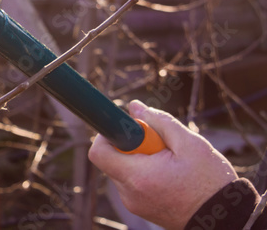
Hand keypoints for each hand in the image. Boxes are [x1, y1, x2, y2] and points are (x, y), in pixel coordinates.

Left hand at [89, 100, 237, 229]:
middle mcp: (129, 193)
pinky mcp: (141, 208)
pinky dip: (145, 173)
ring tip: (170, 163)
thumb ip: (159, 121)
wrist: (227, 219)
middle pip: (112, 158)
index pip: (98, 151)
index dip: (109, 134)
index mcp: (138, 177)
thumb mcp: (190, 144)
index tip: (130, 129)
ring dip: (140, 159)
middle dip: (131, 145)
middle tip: (160, 146)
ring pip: (123, 169)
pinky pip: (133, 182)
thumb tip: (134, 107)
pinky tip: (170, 175)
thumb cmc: (211, 183)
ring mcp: (134, 203)